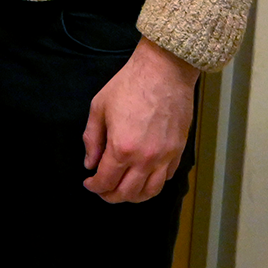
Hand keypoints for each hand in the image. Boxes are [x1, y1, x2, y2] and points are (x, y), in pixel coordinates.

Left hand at [83, 37, 197, 202]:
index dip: (94, 187)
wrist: (164, 71)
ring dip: (134, 196)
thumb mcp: (99, 108)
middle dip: (111, 196)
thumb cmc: (128, 85)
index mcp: (122, 148)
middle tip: (103, 190)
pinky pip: (166, 177)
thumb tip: (90, 163)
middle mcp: (145, 158)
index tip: (89, 183)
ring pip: (150, 192)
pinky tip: (144, 177)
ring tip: (123, 190)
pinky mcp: (178, 151)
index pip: (106, 181)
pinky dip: (154, 183)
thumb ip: (92, 139)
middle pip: (127, 193)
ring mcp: (165, 156)